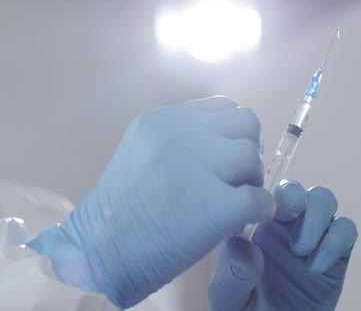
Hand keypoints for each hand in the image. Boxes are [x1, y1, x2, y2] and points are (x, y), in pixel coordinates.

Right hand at [28, 97, 275, 308]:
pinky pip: (260, 198)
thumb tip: (223, 145)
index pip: (224, 108)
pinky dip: (259, 211)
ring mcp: (200, 167)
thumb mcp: (141, 154)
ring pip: (252, 158)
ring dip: (251, 181)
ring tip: (232, 204)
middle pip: (246, 124)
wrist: (100, 252)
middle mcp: (182, 135)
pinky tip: (239, 223)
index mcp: (162, 121)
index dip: (231, 135)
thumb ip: (178, 141)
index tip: (222, 161)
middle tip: (232, 181)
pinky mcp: (216, 205)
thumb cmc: (119, 210)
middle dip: (245, 152)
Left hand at [208, 181, 357, 310]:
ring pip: (324, 199)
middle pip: (297, 189)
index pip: (262, 192)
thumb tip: (244, 246)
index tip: (263, 212)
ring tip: (301, 251)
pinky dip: (336, 241)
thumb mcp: (227, 298)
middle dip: (296, 197)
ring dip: (316, 217)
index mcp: (253, 226)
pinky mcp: (336, 255)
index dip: (265, 192)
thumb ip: (233, 275)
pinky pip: (346, 229)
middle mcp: (283, 226)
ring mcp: (312, 237)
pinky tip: (317, 267)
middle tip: (286, 219)